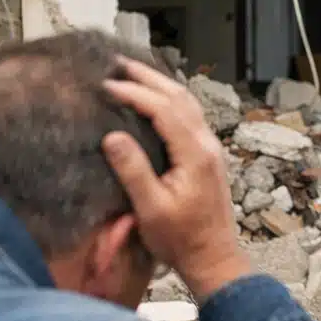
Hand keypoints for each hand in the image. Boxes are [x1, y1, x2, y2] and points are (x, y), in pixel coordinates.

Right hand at [102, 56, 249, 298]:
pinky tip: (154, 99)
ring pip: (188, 104)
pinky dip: (170, 100)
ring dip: (161, 85)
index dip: (136, 93)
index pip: (165, 110)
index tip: (107, 84)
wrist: (213, 258)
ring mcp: (211, 149)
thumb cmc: (180, 240)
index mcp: (196, 154)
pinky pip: (190, 116)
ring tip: (133, 72)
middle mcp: (208, 145)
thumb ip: (133, 170)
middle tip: (118, 62)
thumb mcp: (151, 209)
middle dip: (149, 78)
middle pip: (180, 98)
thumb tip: (112, 136)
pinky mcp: (208, 156)